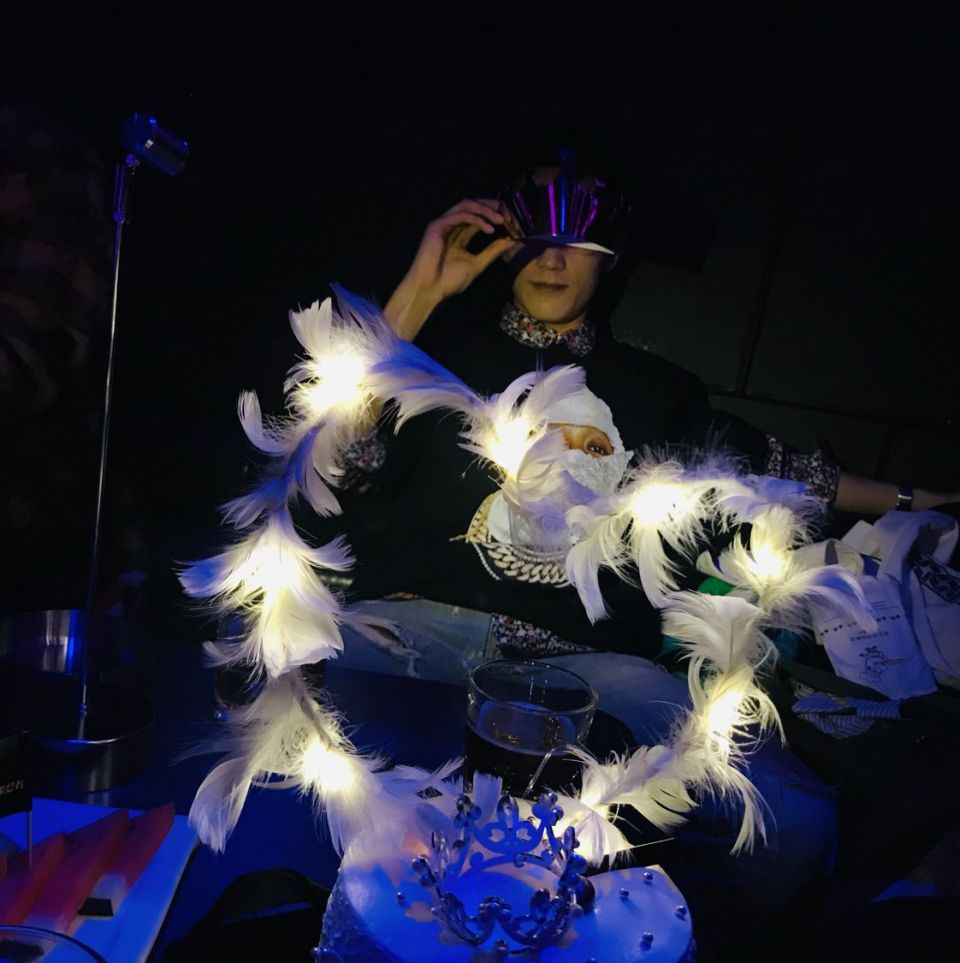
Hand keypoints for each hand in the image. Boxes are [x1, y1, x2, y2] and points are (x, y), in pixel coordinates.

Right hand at [384, 199, 518, 339]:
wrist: (430, 289)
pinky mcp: (437, 225)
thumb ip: (492, 251)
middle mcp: (451, 225)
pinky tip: (489, 229)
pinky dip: (476, 219)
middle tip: (508, 215)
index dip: (494, 215)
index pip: (479, 217)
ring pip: (466, 205)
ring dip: (485, 210)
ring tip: (500, 220)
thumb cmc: (449, 280)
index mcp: (459, 234)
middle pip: (473, 205)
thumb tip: (511, 242)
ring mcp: (443, 224)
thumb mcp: (478, 264)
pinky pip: (460, 215)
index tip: (511, 221)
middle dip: (491, 207)